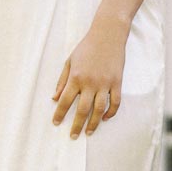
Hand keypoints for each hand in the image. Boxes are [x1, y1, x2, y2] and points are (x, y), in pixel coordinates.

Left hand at [51, 16, 127, 138]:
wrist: (108, 34)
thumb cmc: (87, 47)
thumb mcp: (70, 61)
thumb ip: (62, 80)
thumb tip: (55, 98)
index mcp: (76, 77)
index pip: (64, 101)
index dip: (59, 114)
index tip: (56, 123)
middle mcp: (90, 82)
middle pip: (82, 110)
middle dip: (76, 125)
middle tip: (73, 136)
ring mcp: (105, 83)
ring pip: (99, 110)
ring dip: (93, 123)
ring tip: (89, 132)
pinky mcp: (117, 82)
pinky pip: (115, 102)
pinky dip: (111, 112)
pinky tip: (105, 118)